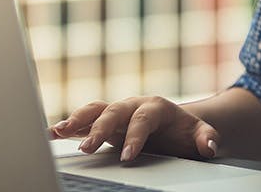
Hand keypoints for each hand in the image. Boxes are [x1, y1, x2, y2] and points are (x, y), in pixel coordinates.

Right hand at [49, 96, 219, 162]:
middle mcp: (132, 105)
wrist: (173, 124)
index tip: (128, 157)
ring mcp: (116, 112)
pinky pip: (83, 120)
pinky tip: (50, 134)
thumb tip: (210, 146)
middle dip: (99, 128)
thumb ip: (206, 138)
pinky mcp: (104, 122)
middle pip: (114, 111)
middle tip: (87, 148)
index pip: (143, 118)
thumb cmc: (183, 131)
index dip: (135, 136)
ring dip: (77, 120)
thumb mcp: (199, 133)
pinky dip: (67, 125)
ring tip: (59, 133)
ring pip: (95, 110)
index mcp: (155, 106)